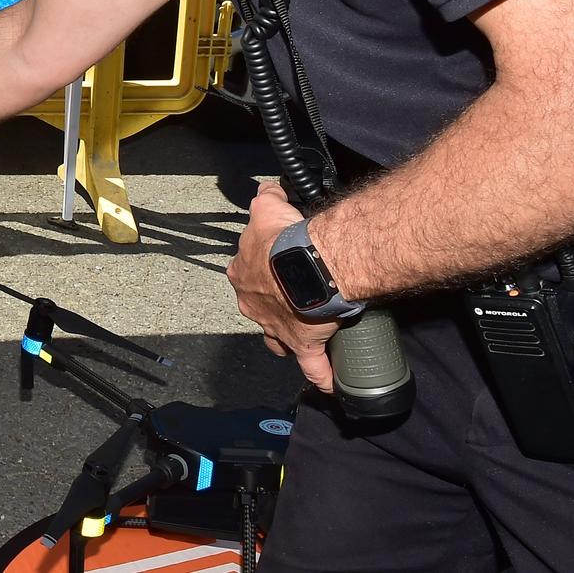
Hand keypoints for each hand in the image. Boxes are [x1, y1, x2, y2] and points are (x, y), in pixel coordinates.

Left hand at [226, 180, 338, 392]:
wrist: (309, 263)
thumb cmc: (286, 237)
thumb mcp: (268, 208)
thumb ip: (266, 197)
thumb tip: (269, 190)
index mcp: (243, 274)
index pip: (247, 275)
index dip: (262, 271)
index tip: (278, 267)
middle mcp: (253, 304)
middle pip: (260, 307)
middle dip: (273, 304)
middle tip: (295, 297)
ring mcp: (275, 327)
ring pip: (277, 338)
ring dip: (287, 337)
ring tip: (303, 334)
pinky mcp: (302, 343)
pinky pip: (312, 366)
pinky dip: (322, 375)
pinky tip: (331, 384)